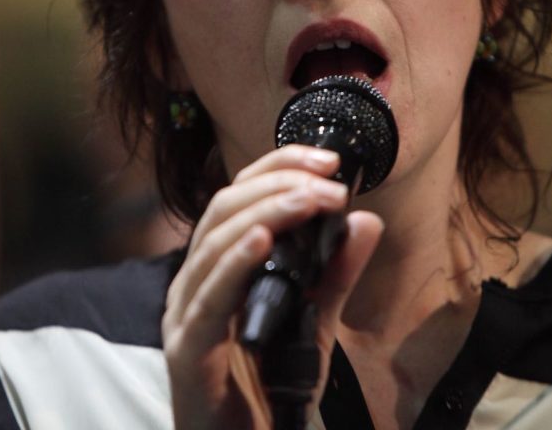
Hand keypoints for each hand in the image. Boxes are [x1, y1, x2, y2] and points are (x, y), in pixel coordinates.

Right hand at [162, 144, 383, 429]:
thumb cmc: (270, 392)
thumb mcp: (315, 322)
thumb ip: (335, 274)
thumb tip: (367, 221)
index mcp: (217, 268)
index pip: (240, 196)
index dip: (278, 166)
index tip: (328, 158)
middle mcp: (194, 282)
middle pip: (224, 208)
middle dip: (278, 183)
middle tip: (329, 180)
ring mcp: (184, 314)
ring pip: (214, 241)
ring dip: (268, 211)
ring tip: (310, 199)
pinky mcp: (187, 349)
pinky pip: (210, 296)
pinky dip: (235, 261)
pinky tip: (264, 239)